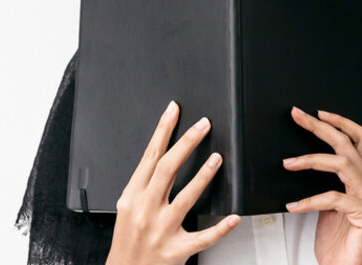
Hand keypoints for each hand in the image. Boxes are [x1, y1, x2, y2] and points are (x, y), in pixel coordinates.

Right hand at [107, 101, 240, 264]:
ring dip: (203, 176)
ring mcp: (161, 231)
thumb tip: (162, 156)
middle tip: (203, 125)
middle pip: (167, 169)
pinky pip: (202, 237)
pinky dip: (219, 228)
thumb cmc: (128, 241)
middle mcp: (145, 211)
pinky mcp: (176, 250)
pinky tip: (233, 218)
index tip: (174, 111)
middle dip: (186, 143)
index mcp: (133, 197)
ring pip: (185, 199)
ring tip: (217, 158)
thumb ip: (145, 185)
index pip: (150, 157)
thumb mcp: (128, 208)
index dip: (163, 131)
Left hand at [284, 107, 361, 264]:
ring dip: (311, 160)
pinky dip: (310, 200)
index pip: (359, 140)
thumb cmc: (339, 243)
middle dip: (321, 127)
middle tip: (299, 117)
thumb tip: (300, 163)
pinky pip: (334, 198)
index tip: (317, 113)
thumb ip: (324, 184)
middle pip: (349, 144)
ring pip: (342, 164)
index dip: (340, 123)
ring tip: (289, 163)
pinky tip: (294, 205)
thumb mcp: (327, 207)